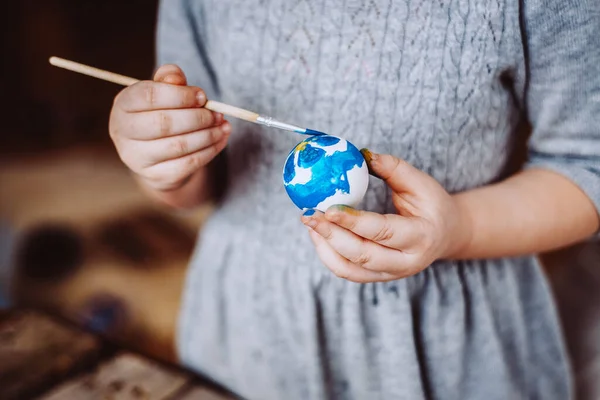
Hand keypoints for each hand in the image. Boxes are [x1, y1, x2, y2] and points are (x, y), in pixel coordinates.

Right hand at [109, 64, 230, 191]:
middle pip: (164, 123)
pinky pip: (188, 164)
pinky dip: (210, 151)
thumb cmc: (160, 113)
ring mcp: (137, 158)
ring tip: (223, 125)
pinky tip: (220, 139)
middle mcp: (123, 133)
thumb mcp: (161, 92)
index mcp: (122, 105)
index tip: (202, 97)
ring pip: (179, 146)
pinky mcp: (156, 176)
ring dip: (208, 135)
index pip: (149, 96)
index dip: (180, 95)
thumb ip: (169, 79)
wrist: (156, 155)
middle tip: (216, 114)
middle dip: (197, 118)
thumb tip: (176, 78)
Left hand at [301, 150, 472, 282]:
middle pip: (362, 254)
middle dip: (331, 234)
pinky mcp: (377, 277)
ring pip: (350, 268)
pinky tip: (318, 234)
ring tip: (309, 222)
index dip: (353, 221)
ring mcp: (391, 274)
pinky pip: (347, 271)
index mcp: (421, 237)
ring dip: (324, 246)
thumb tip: (361, 154)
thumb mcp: (421, 183)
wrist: (446, 234)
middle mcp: (406, 262)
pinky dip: (328, 254)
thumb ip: (393, 168)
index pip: (382, 231)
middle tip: (308, 215)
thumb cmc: (432, 205)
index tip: (328, 208)